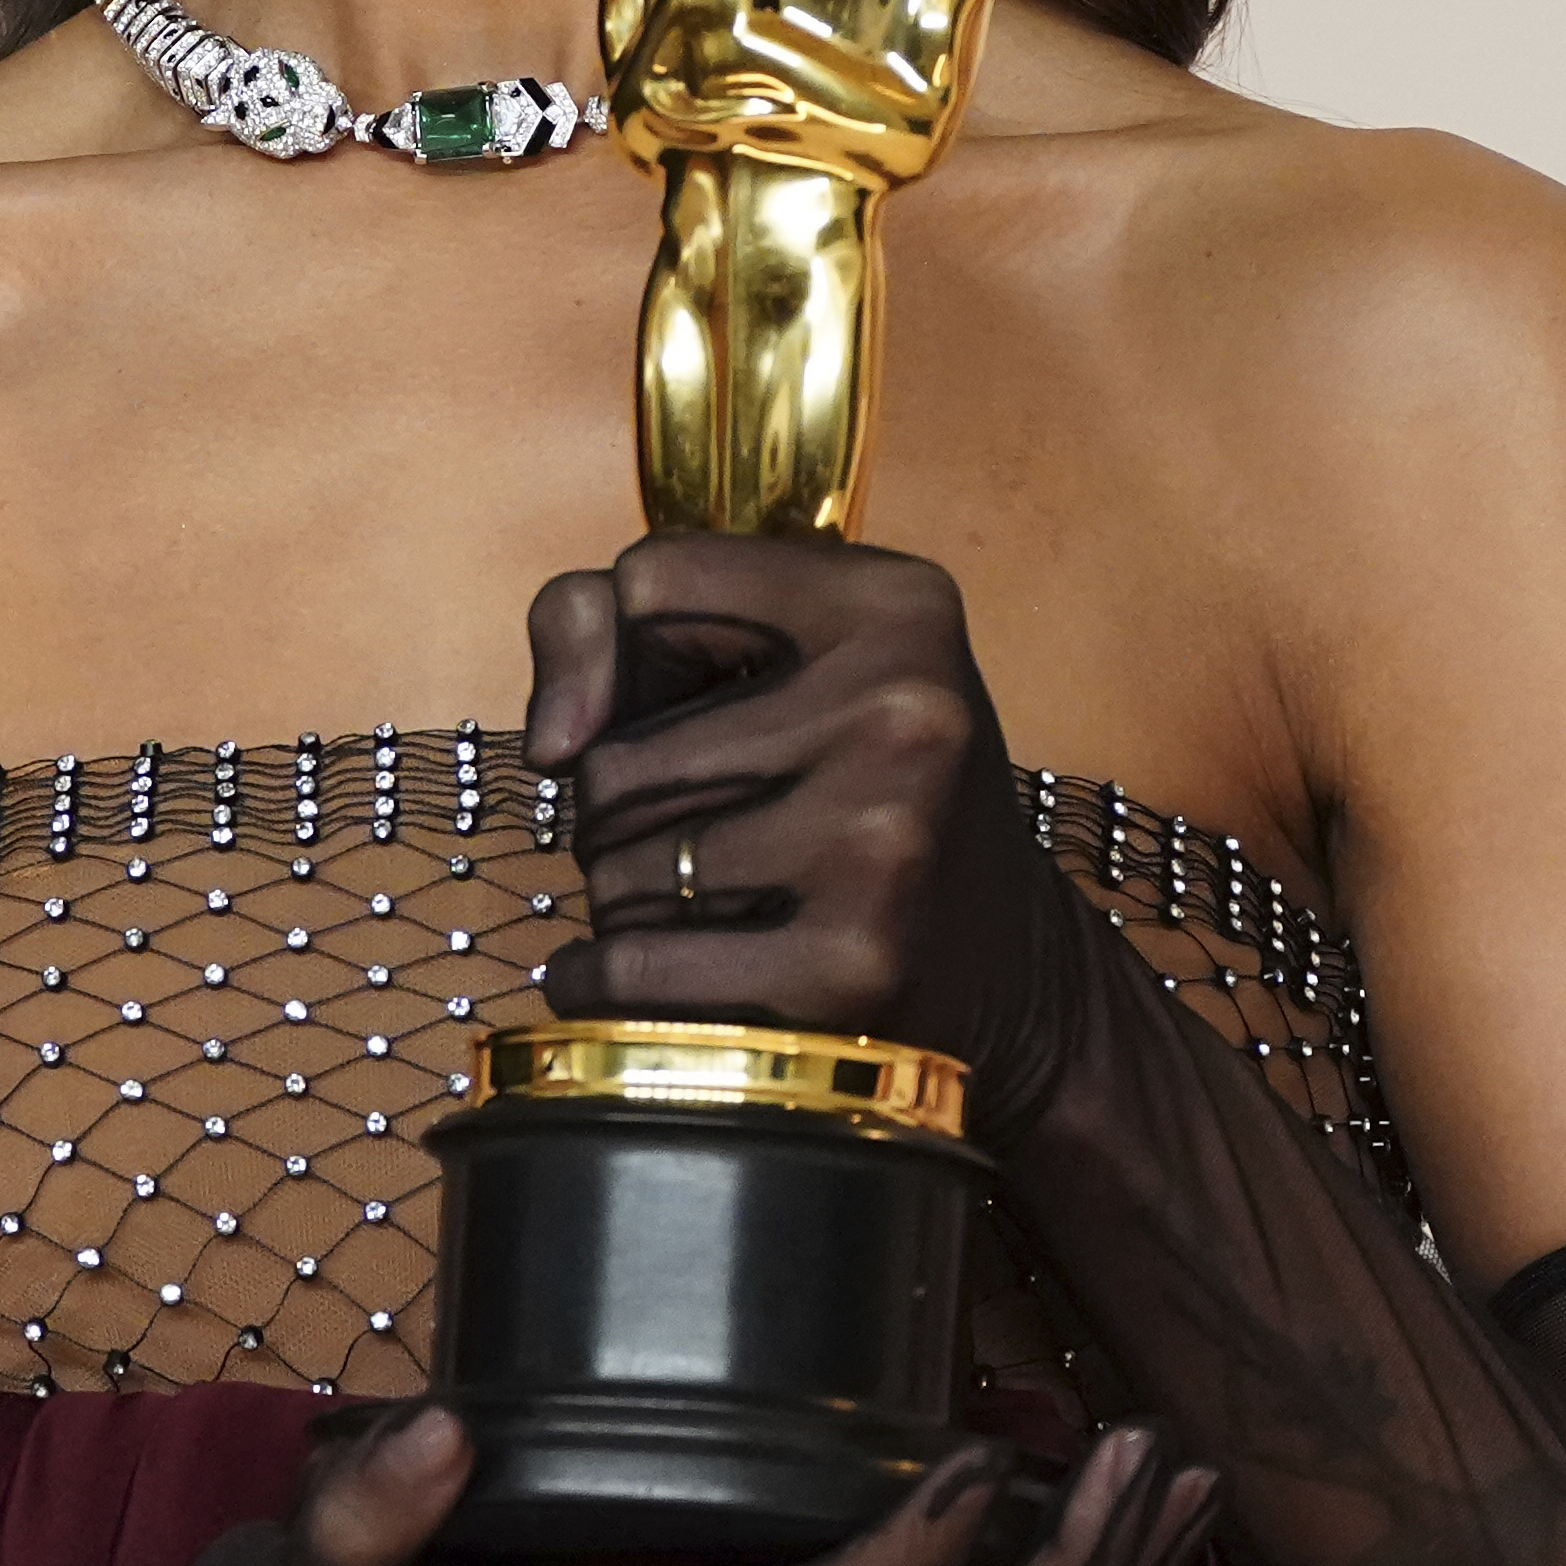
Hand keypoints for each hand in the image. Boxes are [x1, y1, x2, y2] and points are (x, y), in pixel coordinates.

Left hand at [523, 532, 1099, 1116]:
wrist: (1013, 976)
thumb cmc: (865, 800)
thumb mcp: (788, 664)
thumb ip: (613, 625)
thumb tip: (553, 738)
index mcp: (897, 607)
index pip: (646, 582)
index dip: (629, 659)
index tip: (675, 707)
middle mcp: (904, 711)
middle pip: (611, 753)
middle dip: (624, 809)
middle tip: (717, 833)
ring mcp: (881, 844)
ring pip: (614, 867)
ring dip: (630, 901)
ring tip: (725, 906)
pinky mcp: (849, 968)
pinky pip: (633, 967)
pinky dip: (611, 984)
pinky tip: (669, 980)